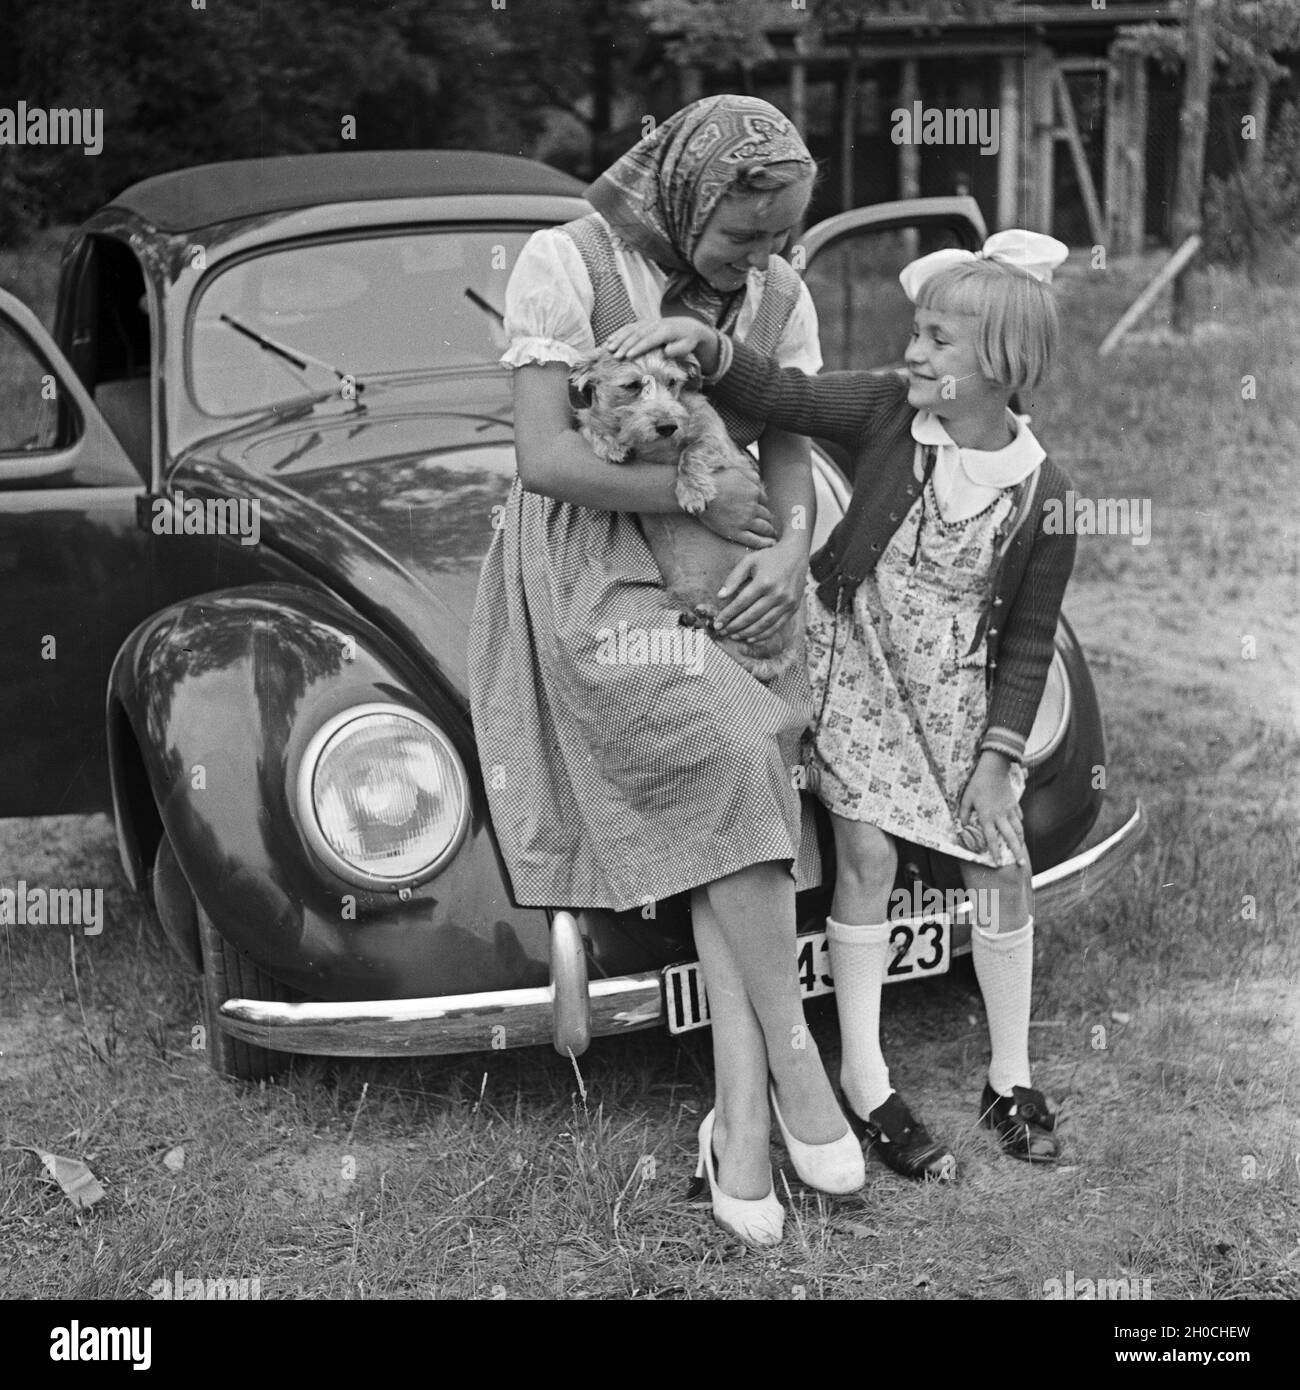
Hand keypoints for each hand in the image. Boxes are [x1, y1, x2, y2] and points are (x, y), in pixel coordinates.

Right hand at [603, 318, 720, 373]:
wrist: (688, 326)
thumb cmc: (688, 341)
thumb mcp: (688, 346)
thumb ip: (678, 349)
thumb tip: (666, 351)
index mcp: (666, 331)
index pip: (649, 340)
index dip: (638, 348)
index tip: (628, 356)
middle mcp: (655, 324)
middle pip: (637, 334)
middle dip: (625, 345)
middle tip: (615, 356)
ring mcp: (648, 322)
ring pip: (631, 329)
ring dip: (619, 338)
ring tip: (609, 348)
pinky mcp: (644, 323)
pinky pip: (629, 327)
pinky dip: (619, 333)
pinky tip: (609, 340)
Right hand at [697, 466, 775, 548]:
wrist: (700, 494)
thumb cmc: (716, 481)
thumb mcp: (737, 471)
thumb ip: (751, 475)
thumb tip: (760, 483)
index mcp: (754, 492)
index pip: (764, 500)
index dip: (762, 504)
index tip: (760, 507)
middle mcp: (752, 507)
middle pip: (766, 514)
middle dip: (767, 517)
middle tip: (767, 521)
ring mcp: (745, 521)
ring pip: (764, 527)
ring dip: (769, 530)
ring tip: (771, 533)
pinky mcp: (736, 532)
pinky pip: (754, 540)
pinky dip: (764, 543)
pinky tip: (771, 544)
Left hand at [713, 543, 803, 641]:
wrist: (796, 554)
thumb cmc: (769, 557)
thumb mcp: (749, 561)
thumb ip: (733, 578)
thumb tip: (720, 596)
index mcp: (764, 582)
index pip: (741, 603)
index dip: (727, 615)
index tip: (717, 623)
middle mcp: (777, 594)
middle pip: (752, 616)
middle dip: (735, 627)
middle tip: (722, 632)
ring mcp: (787, 603)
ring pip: (764, 624)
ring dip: (747, 634)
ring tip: (734, 637)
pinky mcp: (793, 608)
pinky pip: (777, 626)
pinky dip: (763, 635)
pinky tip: (751, 638)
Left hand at [958, 752, 1027, 867]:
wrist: (994, 769)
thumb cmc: (977, 784)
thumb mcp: (966, 798)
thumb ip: (964, 813)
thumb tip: (963, 826)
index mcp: (987, 817)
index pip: (991, 839)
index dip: (994, 852)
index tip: (998, 863)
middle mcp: (1000, 816)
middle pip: (1010, 838)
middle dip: (1016, 853)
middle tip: (1021, 864)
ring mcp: (1009, 810)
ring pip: (1018, 829)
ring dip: (1021, 841)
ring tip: (1022, 850)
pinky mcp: (1014, 804)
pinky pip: (1019, 817)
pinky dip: (1020, 825)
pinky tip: (1019, 830)